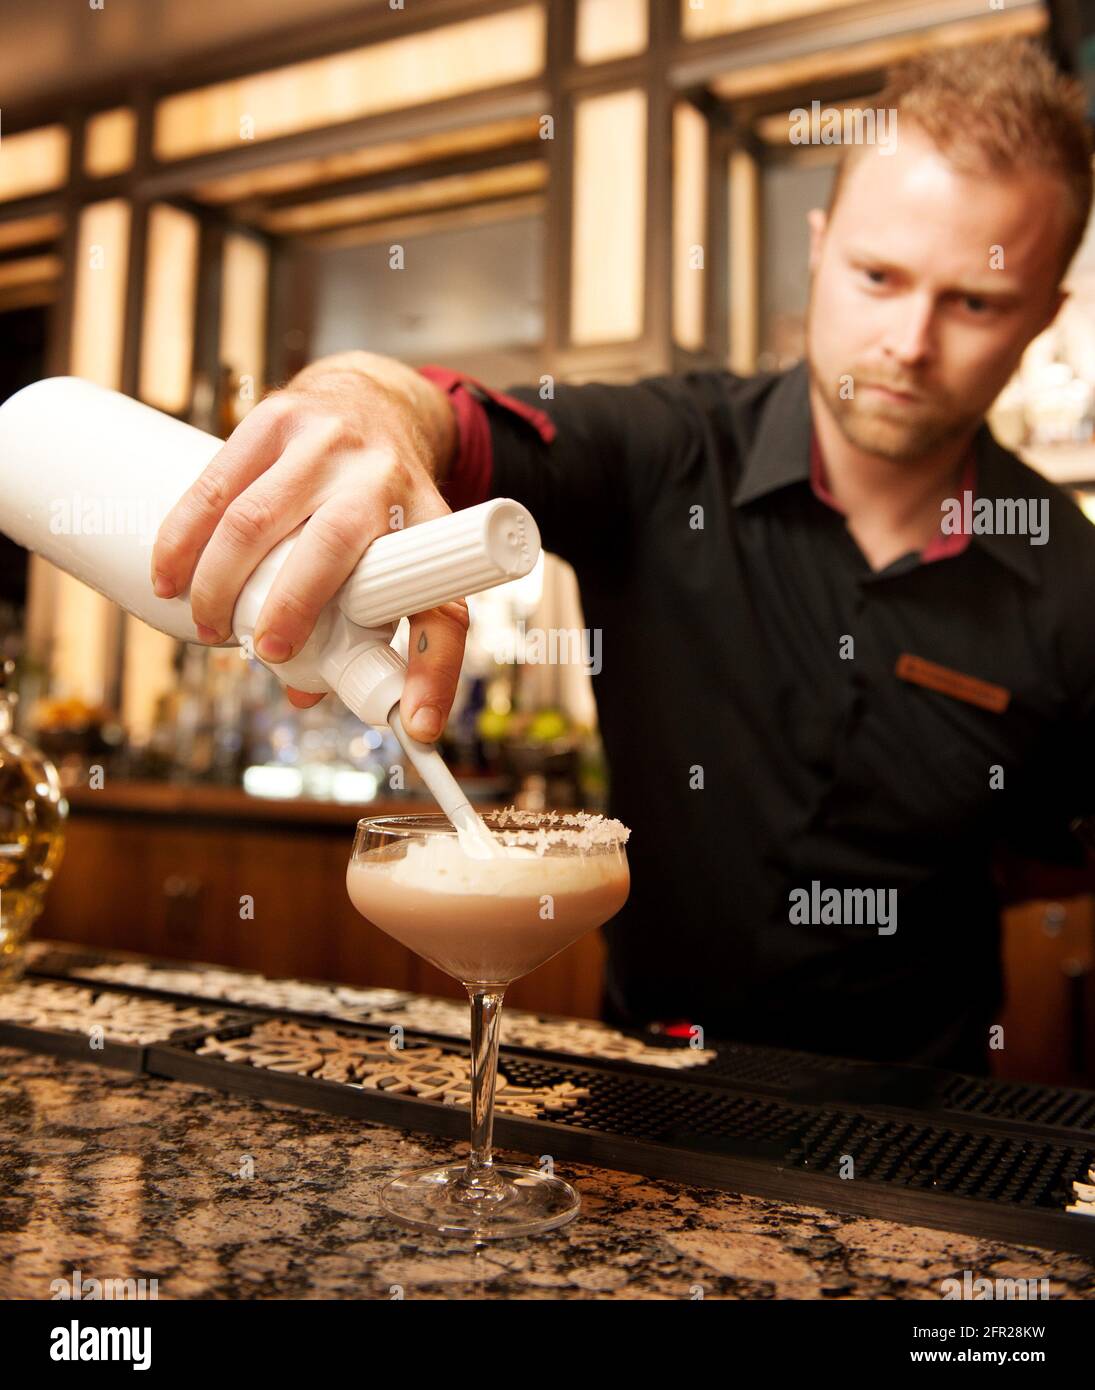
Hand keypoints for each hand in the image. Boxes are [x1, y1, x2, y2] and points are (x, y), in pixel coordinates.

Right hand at [150, 354, 465, 741]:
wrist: (372, 402)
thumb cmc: (386, 505)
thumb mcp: (406, 556)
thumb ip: (369, 629)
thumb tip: (305, 698)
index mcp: (429, 526)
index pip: (443, 606)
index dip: (432, 670)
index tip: (414, 728)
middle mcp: (384, 479)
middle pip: (332, 548)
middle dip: (293, 608)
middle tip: (263, 652)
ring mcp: (327, 442)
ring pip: (257, 519)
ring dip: (220, 581)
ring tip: (206, 626)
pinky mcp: (276, 418)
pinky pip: (217, 484)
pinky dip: (184, 536)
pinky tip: (168, 574)